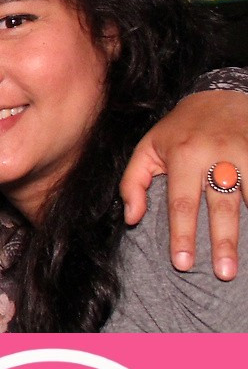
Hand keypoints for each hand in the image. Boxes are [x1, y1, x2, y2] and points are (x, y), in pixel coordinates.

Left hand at [120, 88, 243, 278]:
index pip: (181, 204)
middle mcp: (218, 156)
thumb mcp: (147, 148)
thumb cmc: (179, 129)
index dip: (182, 235)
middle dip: (223, 242)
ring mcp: (246, 154)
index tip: (183, 264)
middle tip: (223, 273)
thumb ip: (132, 183)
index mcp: (184, 156)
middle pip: (221, 207)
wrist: (220, 95)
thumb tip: (132, 219)